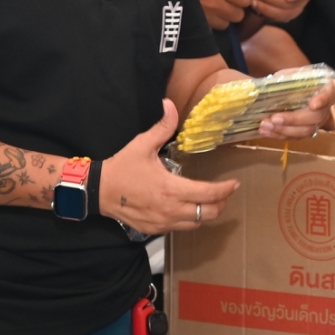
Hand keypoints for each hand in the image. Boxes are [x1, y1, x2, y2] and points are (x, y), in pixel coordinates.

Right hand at [103, 100, 241, 234]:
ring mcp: (163, 223)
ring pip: (197, 224)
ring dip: (207, 213)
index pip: (209, 194)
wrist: (99, 191)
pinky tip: (189, 209)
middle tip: (225, 192)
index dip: (226, 189)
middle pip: (209, 213)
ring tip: (211, 201)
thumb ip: (161, 127)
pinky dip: (190, 220)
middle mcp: (171, 210)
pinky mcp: (155, 230)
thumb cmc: (122, 168)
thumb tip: (170, 104)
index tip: (235, 183)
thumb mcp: (142, 144)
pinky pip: (181, 229)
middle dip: (221, 203)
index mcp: (171, 189)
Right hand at [194, 0, 253, 27]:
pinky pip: (212, 29)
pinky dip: (212, 24)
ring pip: (226, 24)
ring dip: (224, 18)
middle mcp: (217, 4)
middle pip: (238, 15)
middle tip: (229, 3)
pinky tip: (206, 16)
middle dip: (236, 9)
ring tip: (216, 10)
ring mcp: (207, 17)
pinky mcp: (198, 25)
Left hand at [258, 83, 334, 139]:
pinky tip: (265, 132)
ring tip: (265, 126)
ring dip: (284, 130)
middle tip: (274, 119)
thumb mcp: (290, 75)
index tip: (312, 105)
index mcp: (325, 89)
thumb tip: (263, 85)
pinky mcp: (305, 131)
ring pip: (305, 131)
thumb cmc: (294, 81)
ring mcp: (316, 122)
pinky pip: (295, 137)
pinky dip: (279, 135)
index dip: (322, 100)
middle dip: (293, 119)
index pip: (328, 94)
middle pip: (315, 117)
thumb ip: (283, 79)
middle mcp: (324, 107)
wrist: (292, 91)